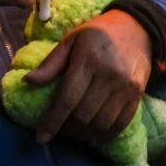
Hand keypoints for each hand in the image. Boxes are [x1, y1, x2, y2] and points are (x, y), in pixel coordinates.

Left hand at [24, 10, 152, 144]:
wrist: (137, 28)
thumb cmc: (97, 34)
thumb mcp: (71, 40)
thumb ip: (51, 63)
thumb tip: (27, 82)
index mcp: (88, 60)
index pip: (67, 99)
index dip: (52, 122)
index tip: (40, 138)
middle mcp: (109, 75)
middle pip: (83, 115)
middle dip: (67, 129)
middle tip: (59, 129)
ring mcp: (126, 86)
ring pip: (100, 124)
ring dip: (84, 134)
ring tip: (75, 132)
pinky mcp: (137, 94)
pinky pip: (120, 124)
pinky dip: (105, 136)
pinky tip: (94, 136)